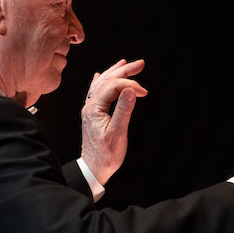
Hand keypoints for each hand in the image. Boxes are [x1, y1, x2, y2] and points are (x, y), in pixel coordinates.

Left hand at [80, 59, 147, 185]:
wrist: (93, 169)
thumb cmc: (106, 155)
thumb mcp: (117, 133)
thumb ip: (123, 110)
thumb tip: (131, 90)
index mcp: (94, 109)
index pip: (112, 86)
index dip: (129, 85)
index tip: (144, 93)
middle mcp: (90, 106)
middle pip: (106, 80)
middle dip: (124, 71)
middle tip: (140, 63)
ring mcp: (90, 109)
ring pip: (102, 84)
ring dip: (115, 73)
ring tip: (125, 64)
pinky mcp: (93, 114)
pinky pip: (96, 92)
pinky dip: (102, 82)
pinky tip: (100, 75)